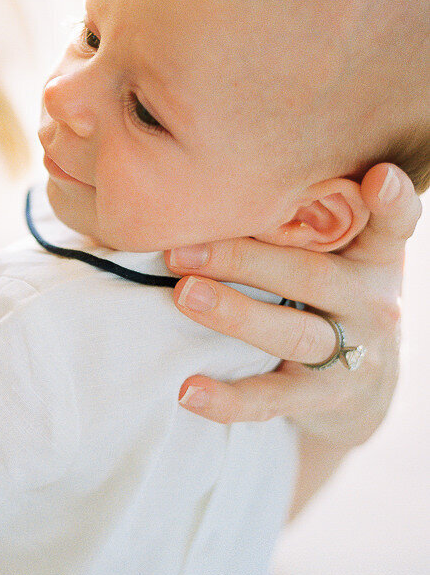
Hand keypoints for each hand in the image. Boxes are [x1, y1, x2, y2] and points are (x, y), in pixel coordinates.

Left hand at [165, 164, 419, 449]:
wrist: (364, 388)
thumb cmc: (336, 296)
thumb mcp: (346, 255)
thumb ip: (310, 218)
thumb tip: (219, 176)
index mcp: (375, 258)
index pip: (392, 225)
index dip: (391, 201)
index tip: (378, 177)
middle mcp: (370, 303)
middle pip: (311, 277)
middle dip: (243, 260)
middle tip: (182, 249)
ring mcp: (352, 355)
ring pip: (292, 333)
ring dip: (234, 314)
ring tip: (185, 295)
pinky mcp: (321, 399)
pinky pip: (271, 398)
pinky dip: (227, 399)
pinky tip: (188, 391)